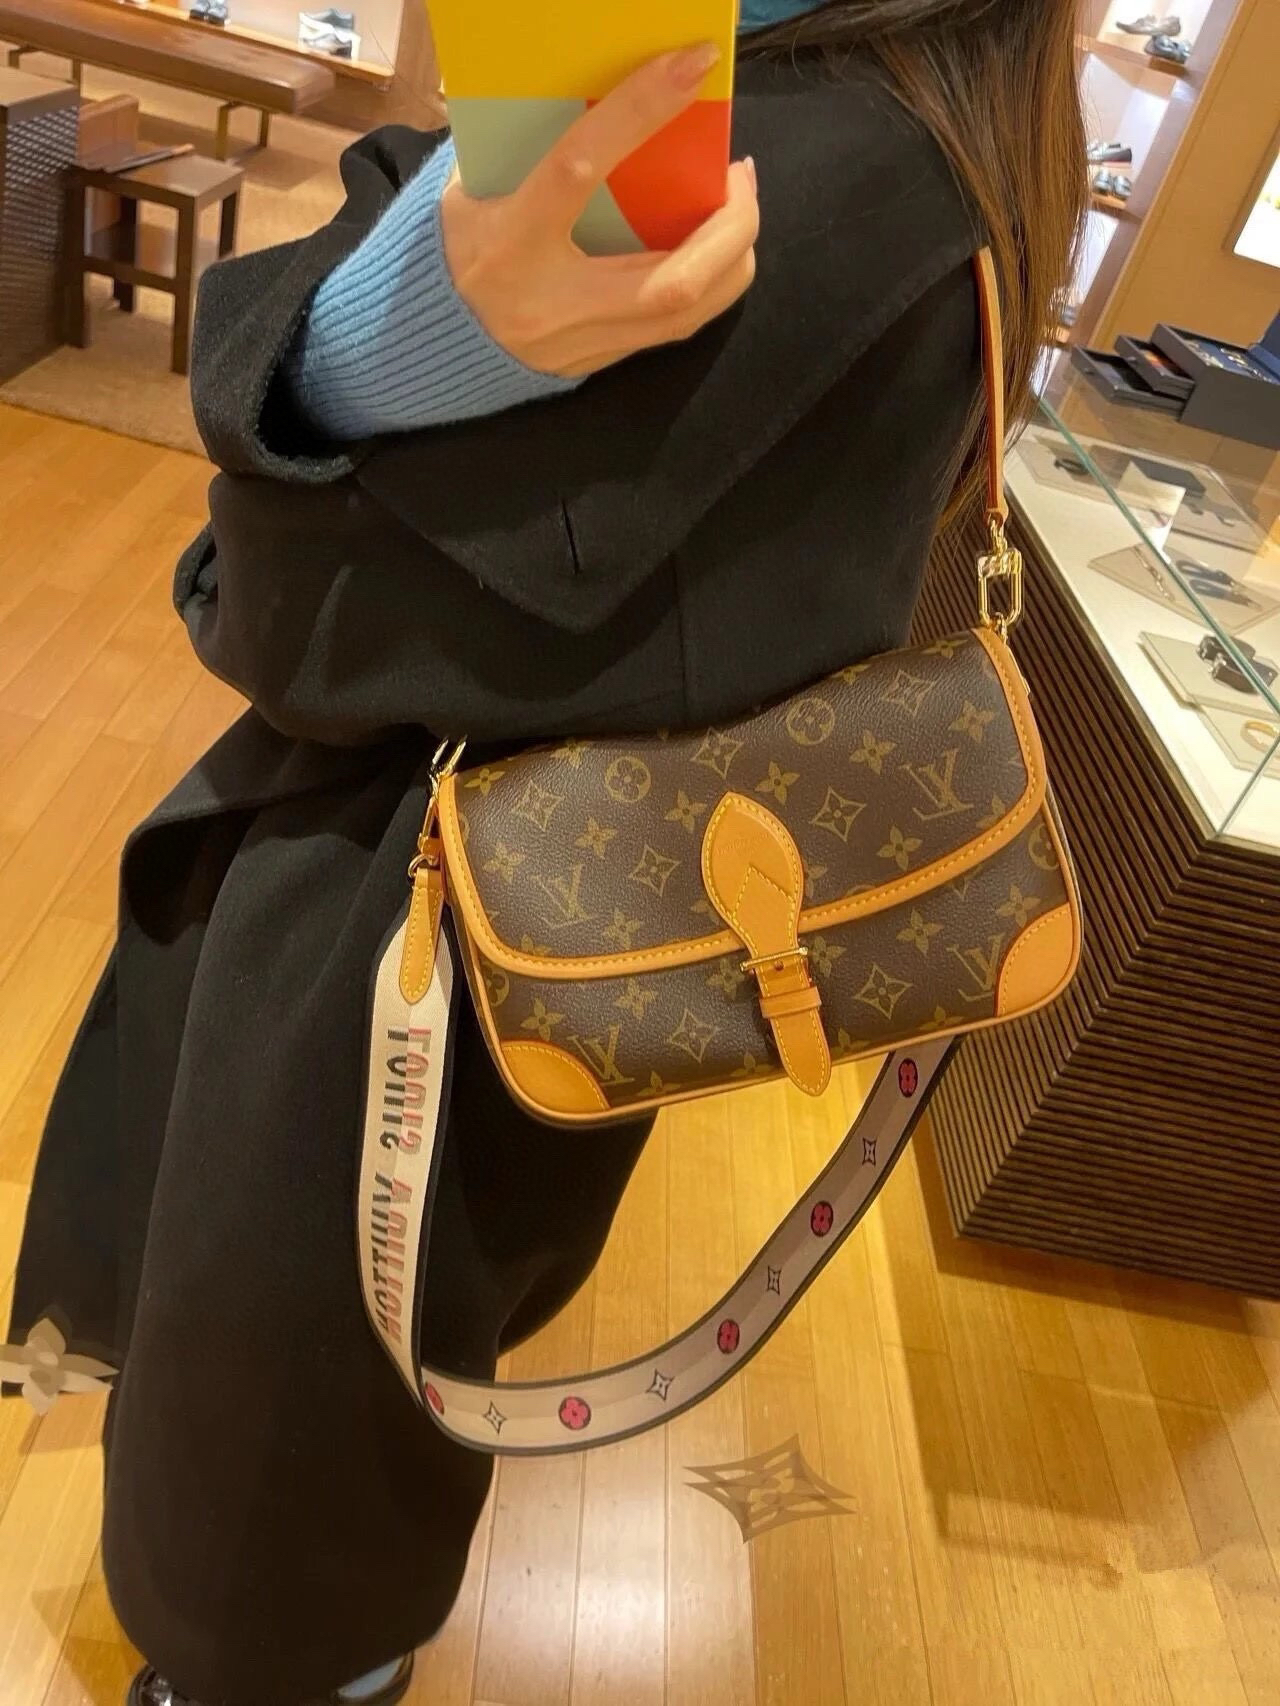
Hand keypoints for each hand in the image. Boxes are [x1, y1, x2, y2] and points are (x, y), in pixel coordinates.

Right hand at [440, 43, 759, 378]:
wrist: (420, 346)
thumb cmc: (450, 251)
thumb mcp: (469, 193)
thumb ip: (526, 151)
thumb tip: (593, 95)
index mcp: (510, 241)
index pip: (580, 169)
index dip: (640, 113)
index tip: (691, 66)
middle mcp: (552, 302)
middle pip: (674, 279)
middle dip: (731, 225)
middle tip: (741, 176)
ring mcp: (580, 343)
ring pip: (687, 314)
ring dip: (732, 260)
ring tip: (738, 212)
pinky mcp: (597, 364)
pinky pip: (672, 330)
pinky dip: (708, 287)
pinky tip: (714, 252)